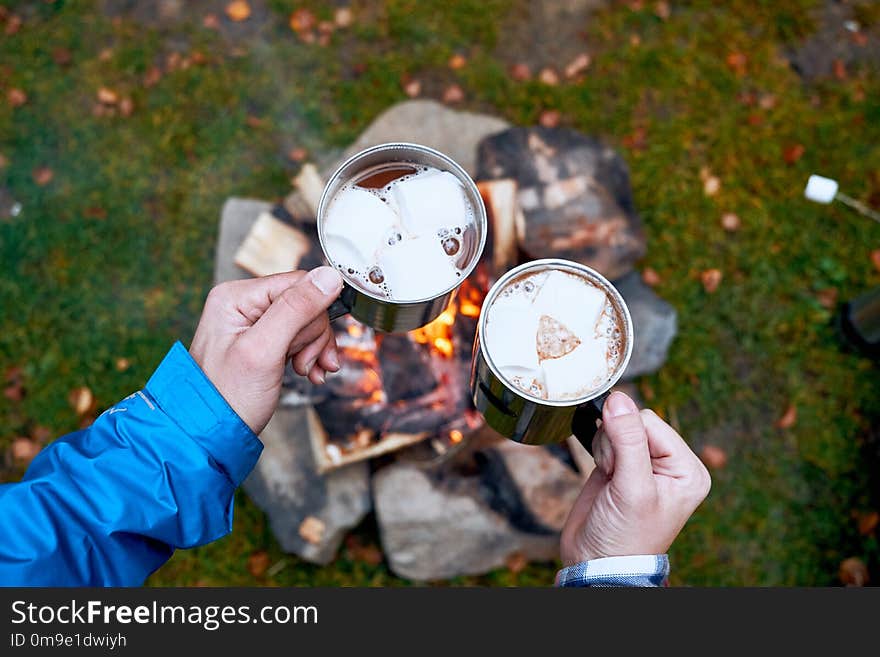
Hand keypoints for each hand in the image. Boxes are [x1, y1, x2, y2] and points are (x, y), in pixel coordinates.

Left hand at [188, 267, 343, 433]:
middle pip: (305, 303)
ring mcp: (253, 322)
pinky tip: (307, 372)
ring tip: (303, 371)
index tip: (309, 348)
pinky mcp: (263, 340)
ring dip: (313, 349)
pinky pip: (299, 337)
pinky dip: (309, 356)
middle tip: (301, 364)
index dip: (314, 315)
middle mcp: (243, 303)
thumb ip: (296, 309)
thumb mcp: (264, 350)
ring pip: (307, 322)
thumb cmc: (227, 398)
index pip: (299, 283)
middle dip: (312, 337)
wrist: (211, 435)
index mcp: (236, 296)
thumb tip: (329, 276)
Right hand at [560, 391, 710, 564]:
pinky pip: (606, 436)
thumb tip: (618, 398)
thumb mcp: (633, 489)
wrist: (597, 562)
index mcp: (687, 469)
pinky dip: (598, 449)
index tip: (621, 469)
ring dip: (606, 448)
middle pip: (634, 421)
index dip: (629, 437)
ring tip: (609, 478)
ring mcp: (643, 463)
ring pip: (617, 426)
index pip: (652, 422)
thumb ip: (628, 441)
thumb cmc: (625, 537)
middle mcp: (669, 464)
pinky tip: (603, 473)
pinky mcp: (620, 464)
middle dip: (616, 443)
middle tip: (615, 475)